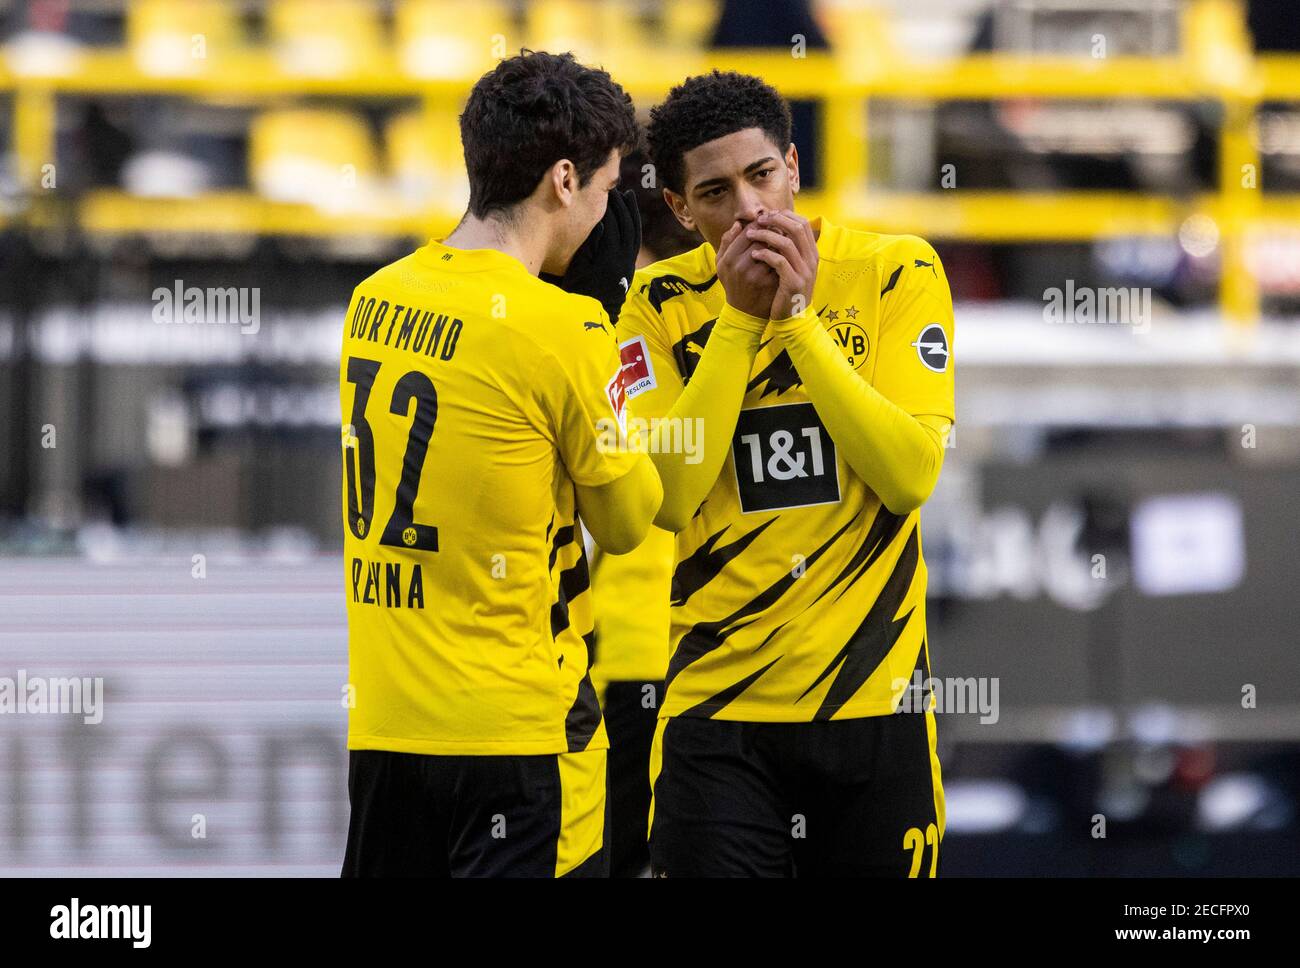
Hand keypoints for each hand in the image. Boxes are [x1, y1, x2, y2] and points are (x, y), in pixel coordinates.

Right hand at [542, 188, 640, 323]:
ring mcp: (629, 263)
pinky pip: (635, 241)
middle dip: (619, 206)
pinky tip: (631, 216)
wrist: (594, 314)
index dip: (606, 208)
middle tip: (612, 190)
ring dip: (631, 213)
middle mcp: (623, 260)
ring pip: (634, 232)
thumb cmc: (578, 292)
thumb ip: (588, 247)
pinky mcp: (630, 266)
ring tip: (627, 196)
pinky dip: (634, 225)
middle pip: (626, 226)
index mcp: (609, 259)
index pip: (611, 226)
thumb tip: (599, 225)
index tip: (600, 193)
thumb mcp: (577, 270)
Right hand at [715, 219, 777, 318]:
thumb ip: (726, 242)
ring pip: (774, 248)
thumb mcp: (721, 265)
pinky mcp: (772, 282)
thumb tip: (738, 223)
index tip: (763, 224)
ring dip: (779, 242)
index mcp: (729, 259)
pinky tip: (785, 254)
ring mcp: (758, 275)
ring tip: (781, 240)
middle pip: (762, 238)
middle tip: (775, 229)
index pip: (747, 231)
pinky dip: (784, 254)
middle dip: (771, 231)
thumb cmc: (732, 284)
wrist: (745, 313)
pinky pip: (781, 261)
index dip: (758, 225)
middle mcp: (742, 266)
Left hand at [746, 211, 817, 318]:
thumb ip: (789, 249)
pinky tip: (754, 254)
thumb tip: (776, 226)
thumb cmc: (788, 290)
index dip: (785, 215)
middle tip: (758, 220)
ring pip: (786, 243)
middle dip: (775, 220)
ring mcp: (804, 271)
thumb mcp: (793, 267)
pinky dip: (765, 254)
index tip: (768, 215)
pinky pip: (779, 262)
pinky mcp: (793, 283)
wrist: (794, 318)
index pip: (803, 223)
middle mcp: (811, 259)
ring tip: (751, 235)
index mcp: (811, 253)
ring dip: (766, 235)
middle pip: (796, 228)